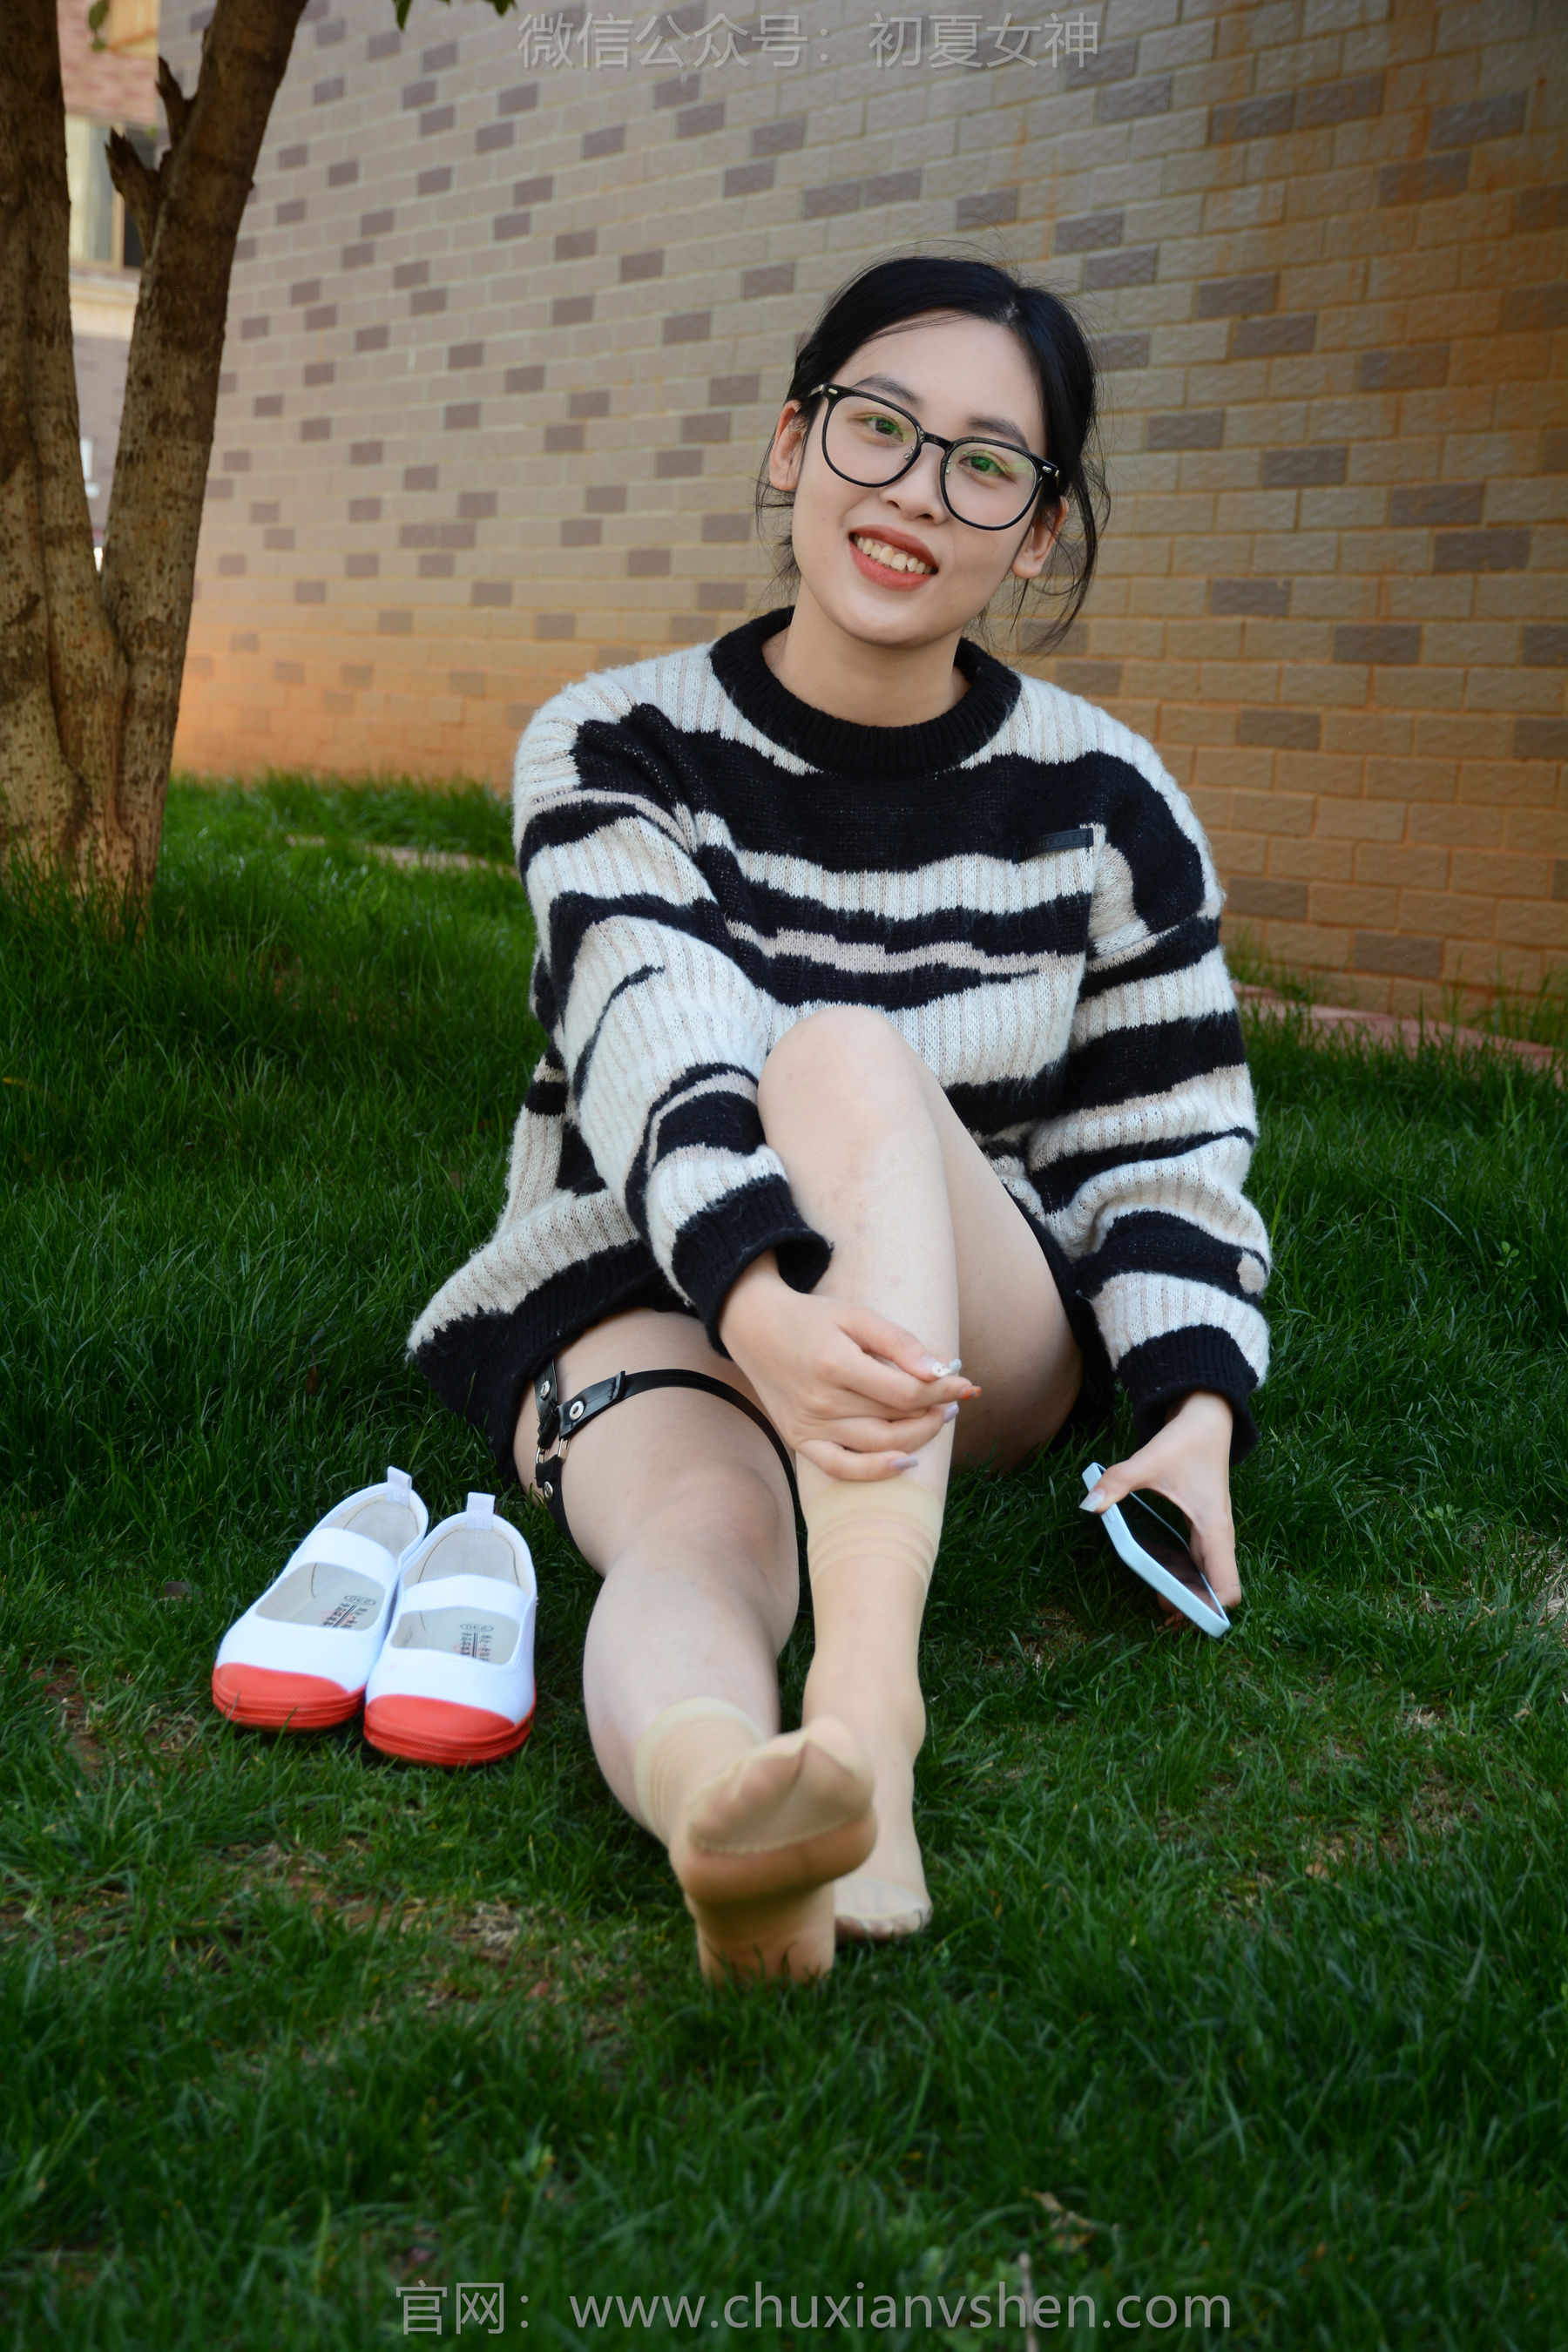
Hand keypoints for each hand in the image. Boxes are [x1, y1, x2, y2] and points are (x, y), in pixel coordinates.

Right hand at [716, 1252, 976, 1480]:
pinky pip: (842, 1467)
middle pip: (896, 1418)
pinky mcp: (800, 1440)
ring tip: (937, 1417)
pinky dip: (875, 1471)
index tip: (962, 1381)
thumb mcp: (857, 1316)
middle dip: (934, 1409)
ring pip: (879, 1444)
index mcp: (834, 1364)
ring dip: (918, 1436)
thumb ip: (900, 1342)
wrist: (756, 1329)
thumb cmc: (813, 1319)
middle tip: (954, 1398)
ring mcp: (808, 1425)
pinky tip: (905, 1461)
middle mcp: (820, 1401)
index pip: (905, 1391)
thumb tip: (942, 1370)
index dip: (942, 1389)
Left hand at [1082, 1391, 1238, 1621]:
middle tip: (1157, 1610)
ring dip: (1184, 1593)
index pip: (1227, 1590)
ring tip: (1156, 1600)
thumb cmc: (1187, 1441)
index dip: (1207, 1610)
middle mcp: (1218, 1539)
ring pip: (1206, 1580)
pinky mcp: (1202, 1530)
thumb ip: (1118, 1482)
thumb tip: (1088, 1504)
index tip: (1177, 1611)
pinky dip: (1181, 1576)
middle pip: (1214, 1593)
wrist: (1206, 1418)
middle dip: (1190, 1608)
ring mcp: (1211, 1536)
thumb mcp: (1149, 1460)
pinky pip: (1196, 1564)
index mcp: (1215, 1530)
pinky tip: (1157, 1574)